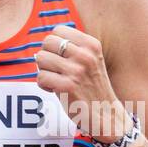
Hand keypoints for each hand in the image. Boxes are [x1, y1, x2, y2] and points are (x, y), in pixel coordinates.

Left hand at [34, 24, 129, 144]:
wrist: (107, 115)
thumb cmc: (93, 88)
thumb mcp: (91, 60)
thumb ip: (73, 48)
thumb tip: (46, 42)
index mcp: (91, 44)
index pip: (58, 30)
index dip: (54, 45)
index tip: (61, 58)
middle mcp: (85, 55)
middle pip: (47, 42)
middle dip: (47, 56)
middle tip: (56, 70)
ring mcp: (76, 70)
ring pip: (40, 58)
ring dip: (44, 71)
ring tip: (56, 80)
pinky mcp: (67, 86)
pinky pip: (40, 77)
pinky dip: (44, 86)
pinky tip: (56, 90)